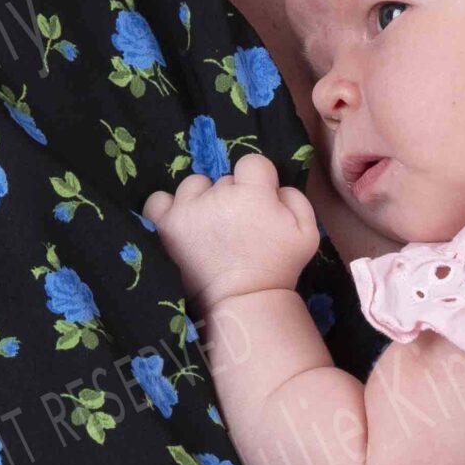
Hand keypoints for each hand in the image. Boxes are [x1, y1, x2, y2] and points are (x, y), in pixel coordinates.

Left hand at [142, 152, 319, 307]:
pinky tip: (180, 222)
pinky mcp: (166, 228)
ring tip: (209, 228)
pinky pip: (157, 202)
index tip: (260, 204)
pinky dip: (166, 209)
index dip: (259, 182)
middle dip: (232, 197)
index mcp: (252, 193)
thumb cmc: (278, 267)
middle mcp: (216, 196)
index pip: (253, 162)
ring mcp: (187, 211)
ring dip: (202, 201)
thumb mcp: (307, 232)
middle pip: (223, 180)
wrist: (244, 301)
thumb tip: (274, 186)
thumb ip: (294, 197)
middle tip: (238, 227)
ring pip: (194, 186)